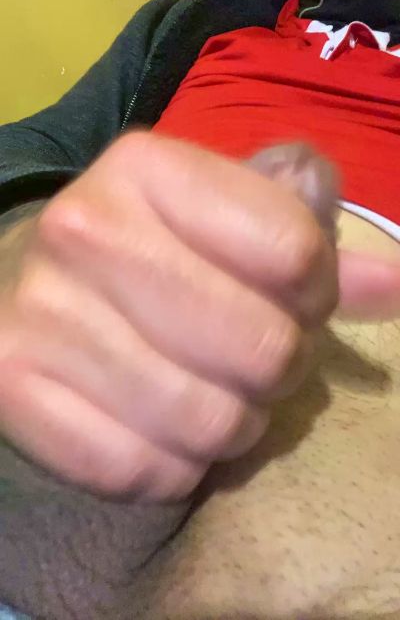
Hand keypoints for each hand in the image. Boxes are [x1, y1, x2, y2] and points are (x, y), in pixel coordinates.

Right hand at [0, 133, 370, 499]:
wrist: (31, 288)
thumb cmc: (148, 248)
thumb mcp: (225, 218)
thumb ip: (311, 240)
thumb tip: (395, 285)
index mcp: (146, 166)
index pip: (297, 255)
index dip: (316, 293)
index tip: (292, 300)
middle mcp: (83, 229)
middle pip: (263, 346)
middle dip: (279, 367)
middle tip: (254, 358)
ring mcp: (39, 314)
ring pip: (209, 421)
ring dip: (232, 424)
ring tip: (211, 394)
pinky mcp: (13, 389)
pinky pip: (144, 470)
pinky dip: (172, 466)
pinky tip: (158, 427)